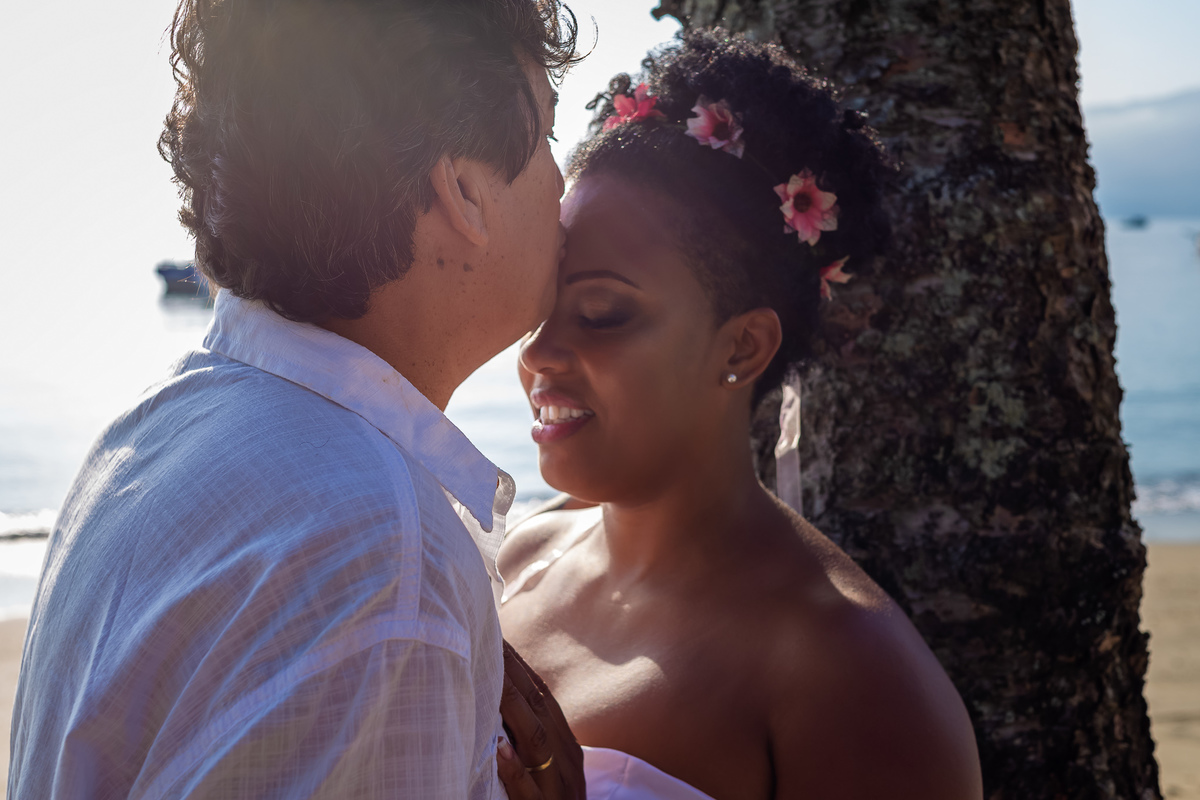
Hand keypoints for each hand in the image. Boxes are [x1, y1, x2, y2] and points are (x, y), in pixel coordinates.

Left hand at [497, 640, 584, 799]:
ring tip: (491, 676)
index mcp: (566, 747)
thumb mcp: (549, 769)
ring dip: (512, 706)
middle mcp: (566, 762)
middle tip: (487, 640)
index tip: (496, 637)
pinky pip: (528, 792)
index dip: (519, 666)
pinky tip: (499, 749)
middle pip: (539, 708)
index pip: (542, 696)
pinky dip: (515, 770)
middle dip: (512, 673)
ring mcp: (557, 789)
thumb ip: (532, 738)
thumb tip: (503, 704)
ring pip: (536, 741)